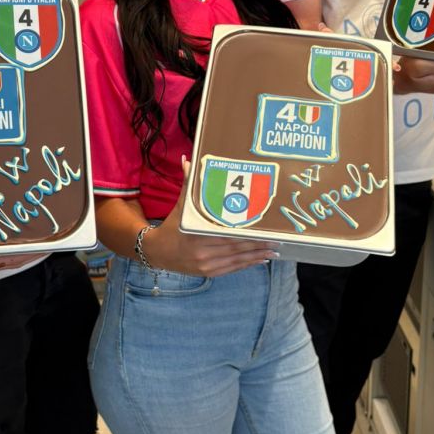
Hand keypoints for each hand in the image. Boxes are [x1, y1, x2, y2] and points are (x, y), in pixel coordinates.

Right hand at [142, 161, 278, 276]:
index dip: (249, 235)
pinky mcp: (208, 272)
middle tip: (277, 239)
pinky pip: (232, 268)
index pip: (228, 235)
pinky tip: (261, 260)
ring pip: (237, 260)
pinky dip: (247, 264)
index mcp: (196, 234)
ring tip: (274, 251)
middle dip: (259, 245)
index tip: (265, 230)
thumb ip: (188, 185)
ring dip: (257, 256)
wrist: (156, 252)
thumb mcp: (180, 206)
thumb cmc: (171, 226)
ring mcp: (205, 265)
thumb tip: (189, 160)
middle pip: (237, 248)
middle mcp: (202, 251)